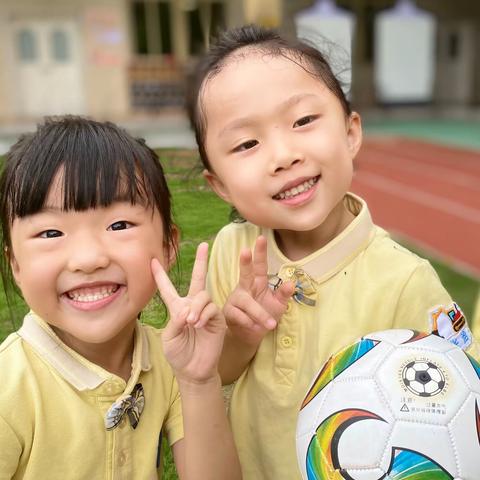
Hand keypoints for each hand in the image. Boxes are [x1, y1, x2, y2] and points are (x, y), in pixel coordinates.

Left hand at [151, 243, 225, 383]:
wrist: (193, 371)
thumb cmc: (178, 355)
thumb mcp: (169, 337)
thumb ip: (176, 322)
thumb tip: (188, 310)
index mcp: (177, 308)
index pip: (167, 289)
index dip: (160, 276)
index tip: (153, 261)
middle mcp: (192, 306)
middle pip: (197, 279)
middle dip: (201, 261)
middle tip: (204, 245)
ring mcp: (206, 311)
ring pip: (203, 295)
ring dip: (195, 306)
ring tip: (190, 321)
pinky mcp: (217, 319)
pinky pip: (211, 308)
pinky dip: (203, 314)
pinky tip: (197, 324)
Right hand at [223, 236, 293, 346]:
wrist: (249, 335)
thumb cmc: (264, 315)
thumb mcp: (278, 304)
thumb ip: (283, 294)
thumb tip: (292, 283)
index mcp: (257, 282)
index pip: (260, 265)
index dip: (260, 252)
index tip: (261, 237)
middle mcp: (244, 287)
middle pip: (245, 273)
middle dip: (245, 262)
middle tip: (245, 251)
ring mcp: (235, 299)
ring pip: (246, 302)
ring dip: (259, 313)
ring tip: (271, 324)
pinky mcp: (229, 312)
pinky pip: (239, 315)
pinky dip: (250, 323)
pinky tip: (255, 327)